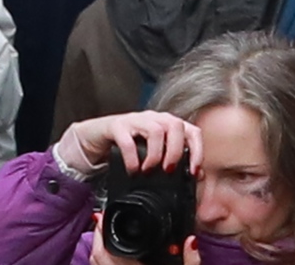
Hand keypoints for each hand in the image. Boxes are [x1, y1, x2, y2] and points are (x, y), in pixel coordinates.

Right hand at [56, 110, 203, 181]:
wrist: (96, 138)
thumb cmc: (129, 146)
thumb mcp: (153, 154)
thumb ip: (174, 161)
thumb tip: (197, 175)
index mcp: (167, 124)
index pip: (191, 131)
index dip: (197, 151)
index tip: (193, 171)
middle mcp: (154, 118)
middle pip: (175, 126)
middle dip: (175, 152)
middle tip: (168, 171)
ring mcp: (135, 120)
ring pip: (155, 129)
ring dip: (155, 154)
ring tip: (149, 171)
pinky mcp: (117, 126)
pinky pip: (128, 139)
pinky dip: (132, 158)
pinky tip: (132, 170)